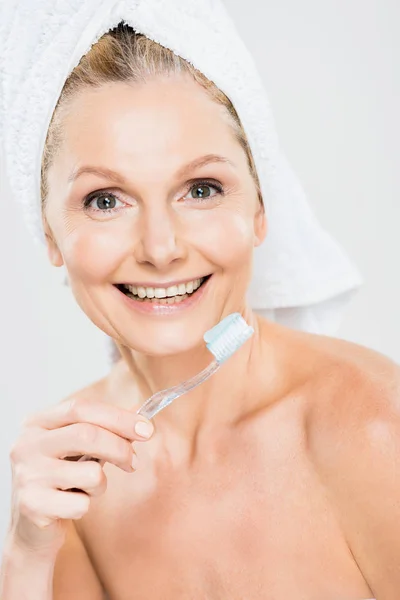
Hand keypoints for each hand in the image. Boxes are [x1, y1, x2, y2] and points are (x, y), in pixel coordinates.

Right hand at [7, 393, 153, 556]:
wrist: (31, 527)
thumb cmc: (60, 478)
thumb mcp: (75, 447)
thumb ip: (102, 430)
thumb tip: (141, 423)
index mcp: (36, 422)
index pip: (80, 408)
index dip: (118, 417)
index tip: (146, 428)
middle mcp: (26, 445)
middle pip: (87, 435)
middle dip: (121, 448)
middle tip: (134, 461)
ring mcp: (27, 475)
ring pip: (90, 473)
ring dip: (100, 484)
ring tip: (86, 487)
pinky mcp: (32, 505)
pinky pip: (81, 504)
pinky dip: (85, 506)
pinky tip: (70, 505)